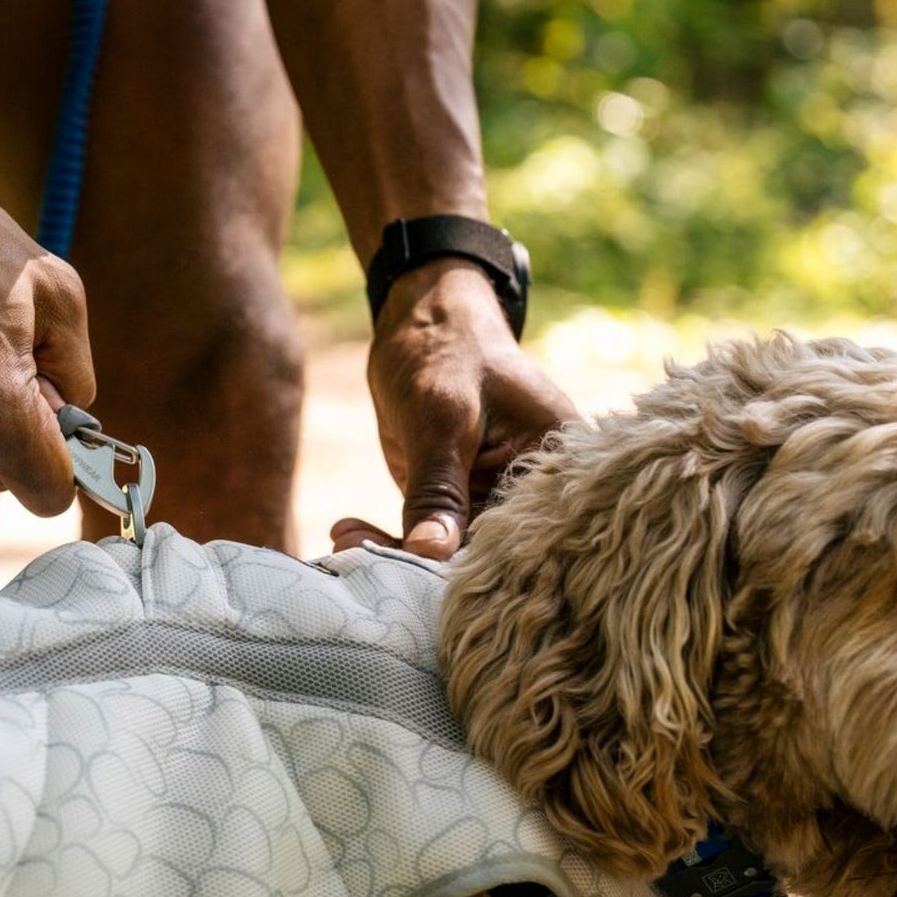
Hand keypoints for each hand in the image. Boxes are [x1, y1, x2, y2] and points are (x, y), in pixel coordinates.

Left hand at [334, 260, 575, 556]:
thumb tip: (432, 553)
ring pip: (448, 550)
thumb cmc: (445, 351)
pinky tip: (344, 532)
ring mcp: (490, 496)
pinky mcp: (455, 500)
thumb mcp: (441, 418)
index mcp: (554, 464)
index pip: (521, 535)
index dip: (470, 566)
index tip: (411, 576)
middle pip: (485, 552)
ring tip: (342, 540)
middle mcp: (530, 489)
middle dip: (421, 564)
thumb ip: (438, 489)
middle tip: (361, 561)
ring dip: (393, 551)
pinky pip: (425, 535)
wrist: (422, 319)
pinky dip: (385, 537)